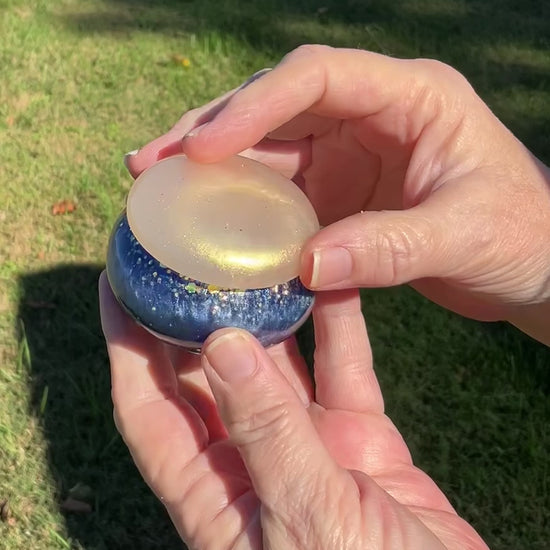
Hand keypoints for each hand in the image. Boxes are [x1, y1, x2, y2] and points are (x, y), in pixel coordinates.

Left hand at [99, 272, 487, 548]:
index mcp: (215, 495)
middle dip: (193, 316)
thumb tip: (222, 347)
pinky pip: (344, 369)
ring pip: (278, 365)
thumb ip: (267, 433)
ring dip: (268, 314)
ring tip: (258, 254)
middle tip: (186, 255)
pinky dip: (340, 326)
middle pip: (207, 376)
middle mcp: (253, 462)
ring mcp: (308, 446)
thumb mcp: (307, 518)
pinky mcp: (359, 436)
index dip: (127, 348)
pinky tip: (333, 280)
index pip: (149, 410)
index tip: (116, 287)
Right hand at [125, 45, 549, 342]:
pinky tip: (210, 225)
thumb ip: (391, 248)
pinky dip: (244, 209)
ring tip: (160, 189)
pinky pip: (281, 195)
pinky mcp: (340, 194)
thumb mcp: (466, 236)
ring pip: (269, 150)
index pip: (316, 76)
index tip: (204, 149)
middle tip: (152, 163)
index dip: (254, 106)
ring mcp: (351, 155)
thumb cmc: (522, 236)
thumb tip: (307, 267)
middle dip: (211, 133)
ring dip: (216, 170)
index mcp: (410, 98)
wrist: (532, 265)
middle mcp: (371, 116)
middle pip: (275, 107)